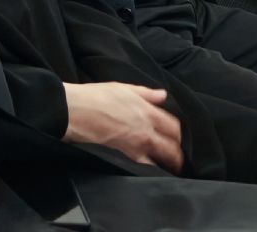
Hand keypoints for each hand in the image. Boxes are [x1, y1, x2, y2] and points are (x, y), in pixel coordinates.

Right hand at [63, 82, 182, 173]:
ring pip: (162, 158)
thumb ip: (146, 93)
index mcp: (147, 112)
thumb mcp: (124, 88)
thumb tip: (162, 95)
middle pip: (172, 146)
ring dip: (168, 162)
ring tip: (170, 165)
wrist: (78, 111)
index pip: (173, 126)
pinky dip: (152, 168)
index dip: (178, 132)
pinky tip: (152, 169)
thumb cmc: (97, 97)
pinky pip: (145, 165)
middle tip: (177, 155)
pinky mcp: (125, 155)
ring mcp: (137, 145)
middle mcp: (146, 131)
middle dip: (177, 152)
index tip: (177, 135)